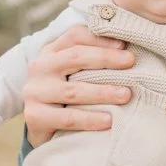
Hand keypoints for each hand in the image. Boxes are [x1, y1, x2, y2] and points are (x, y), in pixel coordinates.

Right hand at [23, 24, 134, 146]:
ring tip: (126, 95)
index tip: (124, 45)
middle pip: (74, 57)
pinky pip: (67, 118)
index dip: (100, 38)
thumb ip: (91, 60)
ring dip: (103, 92)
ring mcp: (35, 92)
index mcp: (51, 52)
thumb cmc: (66, 96)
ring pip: (73, 90)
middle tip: (131, 62)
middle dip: (105, 58)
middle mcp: (40, 68)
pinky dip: (90, 119)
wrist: (39, 129)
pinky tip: (109, 121)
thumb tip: (128, 49)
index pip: (75, 36)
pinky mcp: (35, 117)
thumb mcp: (73, 73)